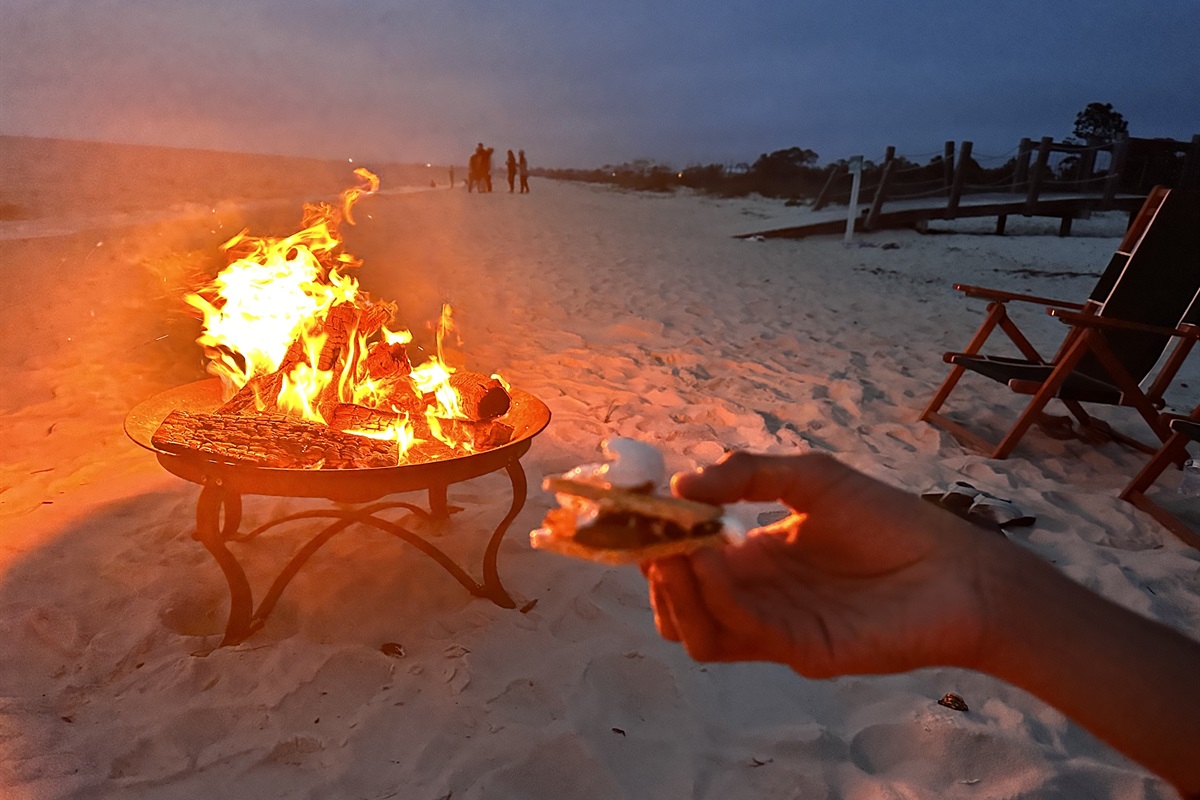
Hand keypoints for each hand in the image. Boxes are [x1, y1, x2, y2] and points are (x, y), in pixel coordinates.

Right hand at [645, 451, 1004, 676]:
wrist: (959, 569)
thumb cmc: (889, 519)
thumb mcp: (811, 477)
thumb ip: (747, 474)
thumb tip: (681, 482)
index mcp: (755, 559)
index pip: (687, 561)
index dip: (656, 539)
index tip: (632, 509)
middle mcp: (757, 597)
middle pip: (679, 604)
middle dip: (654, 571)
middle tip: (646, 535)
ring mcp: (776, 628)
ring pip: (697, 631)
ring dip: (674, 594)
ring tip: (669, 551)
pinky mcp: (801, 650)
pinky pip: (743, 632)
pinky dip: (717, 598)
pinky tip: (712, 558)